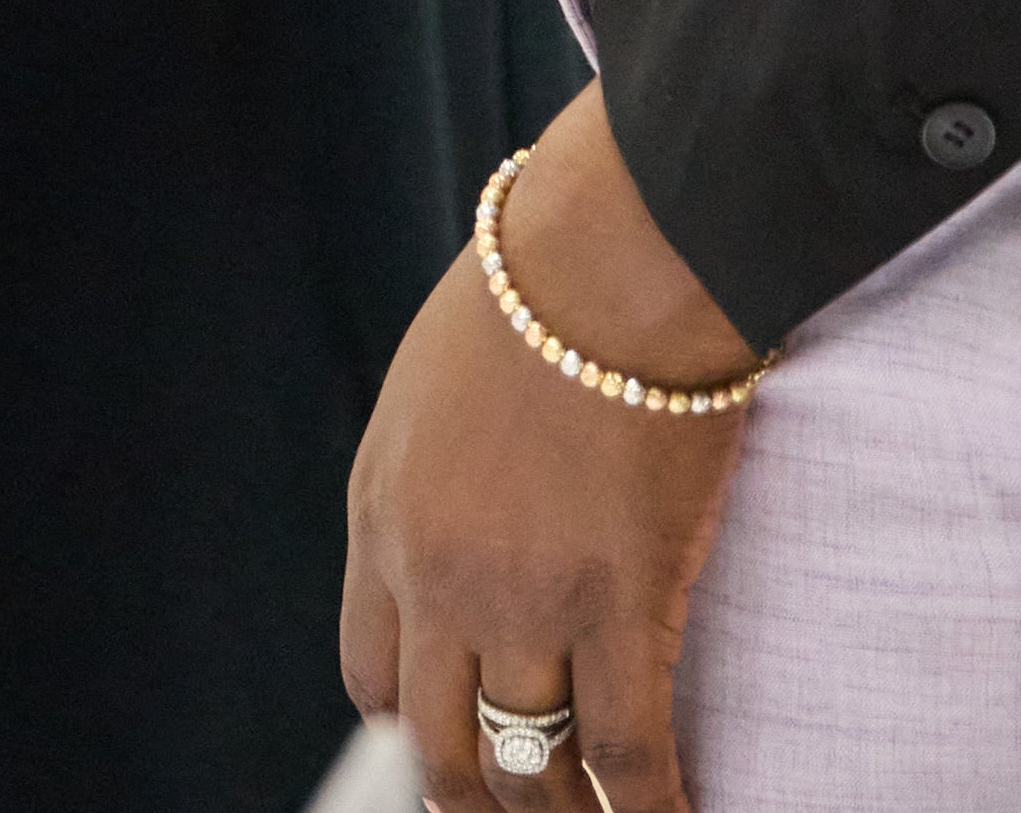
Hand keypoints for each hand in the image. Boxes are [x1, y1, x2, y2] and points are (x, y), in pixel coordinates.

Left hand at [340, 85, 751, 812]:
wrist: (605, 261)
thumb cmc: (530, 294)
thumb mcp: (429, 387)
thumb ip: (433, 476)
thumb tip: (464, 522)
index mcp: (378, 516)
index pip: (371, 673)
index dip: (415, 720)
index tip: (453, 741)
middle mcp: (434, 577)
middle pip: (440, 741)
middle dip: (477, 800)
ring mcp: (524, 602)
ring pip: (529, 765)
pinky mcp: (618, 608)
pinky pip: (625, 755)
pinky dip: (649, 808)